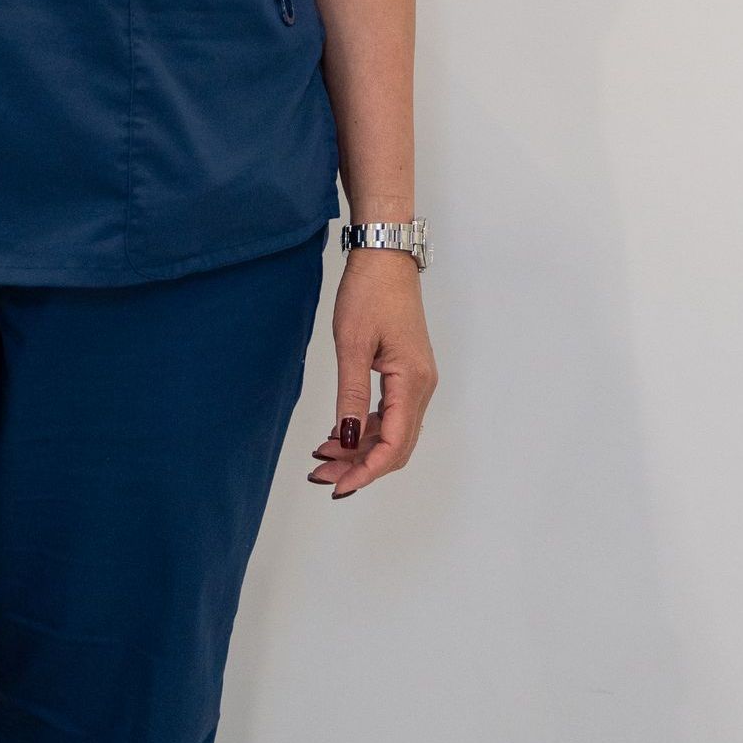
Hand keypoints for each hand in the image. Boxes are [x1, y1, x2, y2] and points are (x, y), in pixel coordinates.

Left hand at [308, 248, 436, 498]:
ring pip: (392, 432)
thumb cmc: (370, 294)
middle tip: (321, 475)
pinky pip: (389, 414)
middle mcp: (421, 386)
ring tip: (321, 456)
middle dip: (359, 465)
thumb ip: (351, 396)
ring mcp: (416, 380)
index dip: (366, 470)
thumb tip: (344, 439)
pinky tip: (336, 433)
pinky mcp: (407, 373)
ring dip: (359, 449)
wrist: (385, 258)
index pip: (394, 444)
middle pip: (396, 445)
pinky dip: (364, 429)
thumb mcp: (353, 345)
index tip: (337, 485)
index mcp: (412, 382)